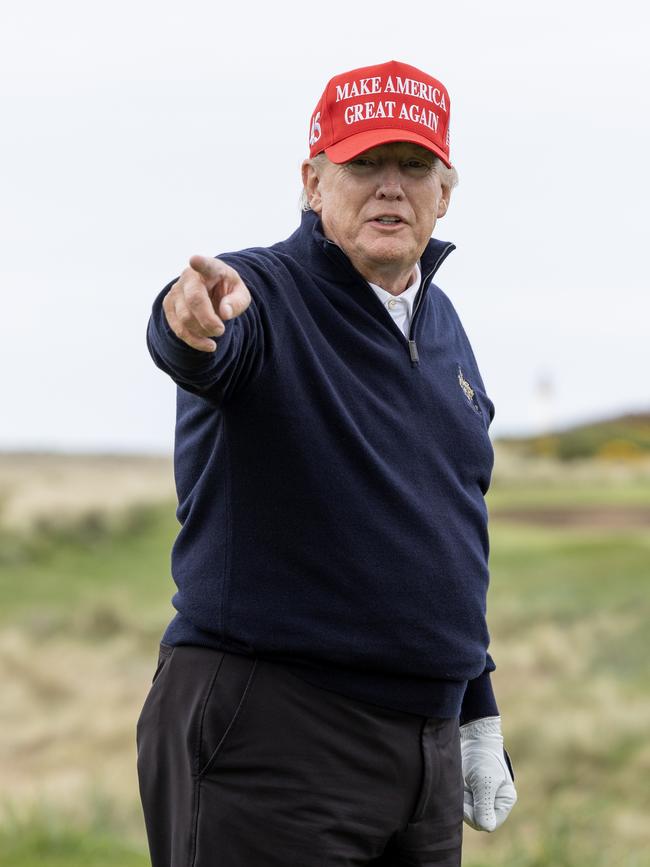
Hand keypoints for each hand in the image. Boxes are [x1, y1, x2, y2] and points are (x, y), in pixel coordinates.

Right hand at [163, 255, 251, 351]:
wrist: (211, 293)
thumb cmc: (228, 291)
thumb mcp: (241, 295)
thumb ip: (237, 302)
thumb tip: (225, 313)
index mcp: (210, 268)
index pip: (205, 264)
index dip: (200, 263)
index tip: (195, 260)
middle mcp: (188, 276)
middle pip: (194, 300)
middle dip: (208, 321)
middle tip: (222, 331)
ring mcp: (175, 291)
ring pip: (185, 318)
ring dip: (203, 331)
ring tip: (216, 332)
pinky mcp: (169, 306)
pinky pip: (178, 329)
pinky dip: (194, 341)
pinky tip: (208, 345)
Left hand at [460, 716, 516, 831]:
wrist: (474, 734)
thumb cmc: (483, 756)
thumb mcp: (484, 780)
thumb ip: (485, 805)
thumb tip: (486, 828)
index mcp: (504, 801)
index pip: (487, 823)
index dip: (473, 814)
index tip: (464, 798)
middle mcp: (495, 802)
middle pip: (475, 817)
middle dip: (465, 804)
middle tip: (462, 785)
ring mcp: (483, 796)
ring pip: (466, 809)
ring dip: (460, 797)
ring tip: (462, 779)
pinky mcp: (472, 790)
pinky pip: (461, 800)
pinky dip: (457, 792)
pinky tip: (459, 779)